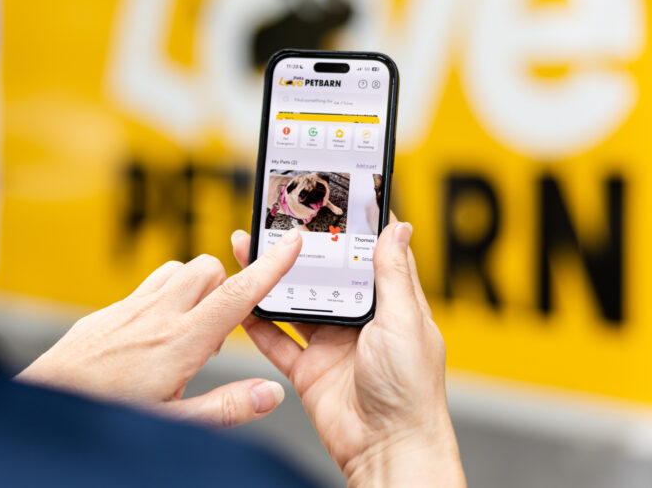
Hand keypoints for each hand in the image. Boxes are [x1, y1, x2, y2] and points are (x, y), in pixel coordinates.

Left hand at [16, 229, 304, 428]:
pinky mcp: (109, 311)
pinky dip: (165, 296)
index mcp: (181, 343)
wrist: (48, 404)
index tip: (289, 244)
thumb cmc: (109, 415)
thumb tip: (270, 394)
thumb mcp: (176, 423)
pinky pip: (148, 284)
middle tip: (219, 330)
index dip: (269, 267)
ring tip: (189, 332)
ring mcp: (131, 308)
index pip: (236, 295)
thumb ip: (226, 408)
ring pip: (179, 270)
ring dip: (195, 289)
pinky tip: (155, 333)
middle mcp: (157, 315)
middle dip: (226, 286)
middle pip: (209, 269)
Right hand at [231, 216, 465, 486]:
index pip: (367, 256)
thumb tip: (397, 227)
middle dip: (298, 252)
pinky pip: (276, 342)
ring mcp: (331, 345)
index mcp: (388, 305)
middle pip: (322, 276)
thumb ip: (393, 274)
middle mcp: (359, 322)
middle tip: (274, 225)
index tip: (329, 202)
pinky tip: (239, 302)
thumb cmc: (411, 391)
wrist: (388, 449)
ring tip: (248, 252)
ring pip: (294, 303)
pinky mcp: (308, 370)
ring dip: (272, 281)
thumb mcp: (405, 320)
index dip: (349, 230)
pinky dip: (256, 324)